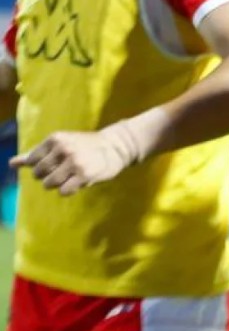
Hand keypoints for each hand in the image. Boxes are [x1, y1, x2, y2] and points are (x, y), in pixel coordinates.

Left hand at [10, 130, 136, 195]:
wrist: (116, 146)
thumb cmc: (84, 146)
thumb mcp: (59, 145)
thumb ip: (34, 154)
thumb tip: (11, 163)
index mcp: (55, 139)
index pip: (32, 162)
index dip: (42, 166)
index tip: (56, 161)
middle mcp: (63, 149)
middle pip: (39, 175)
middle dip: (49, 176)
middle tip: (64, 170)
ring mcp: (74, 162)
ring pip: (49, 184)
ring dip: (58, 184)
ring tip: (71, 176)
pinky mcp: (84, 175)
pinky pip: (63, 191)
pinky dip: (68, 190)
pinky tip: (78, 182)